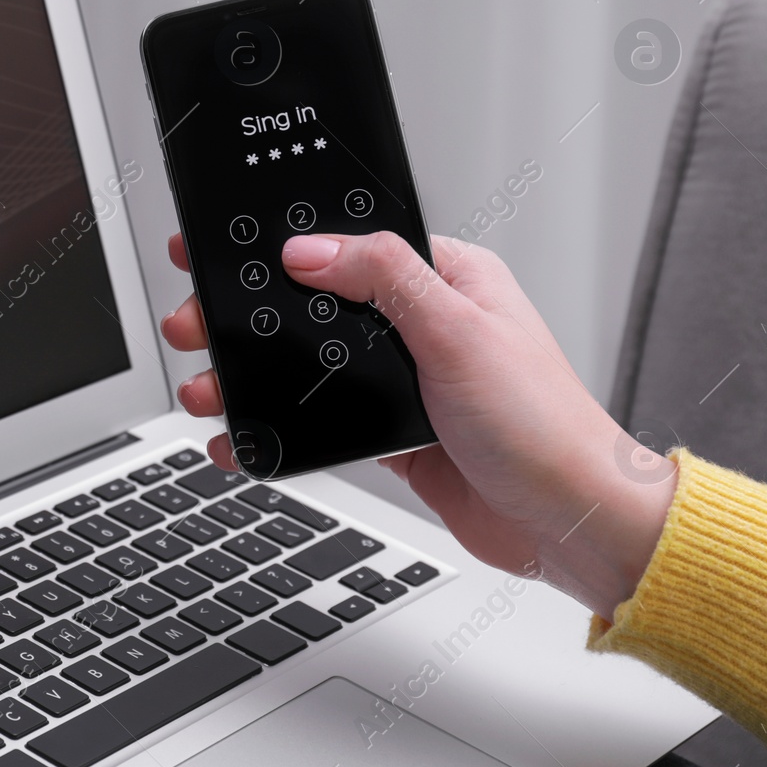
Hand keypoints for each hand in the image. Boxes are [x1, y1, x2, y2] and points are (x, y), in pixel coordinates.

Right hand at [159, 230, 676, 618]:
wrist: (570, 523)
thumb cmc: (544, 425)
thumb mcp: (458, 331)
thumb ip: (384, 279)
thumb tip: (313, 248)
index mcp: (445, 277)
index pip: (350, 243)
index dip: (284, 243)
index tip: (222, 247)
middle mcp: (422, 323)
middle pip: (314, 304)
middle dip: (246, 314)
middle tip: (195, 323)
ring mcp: (405, 379)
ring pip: (308, 364)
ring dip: (252, 374)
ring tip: (207, 385)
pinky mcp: (393, 432)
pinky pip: (320, 418)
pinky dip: (277, 427)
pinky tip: (242, 435)